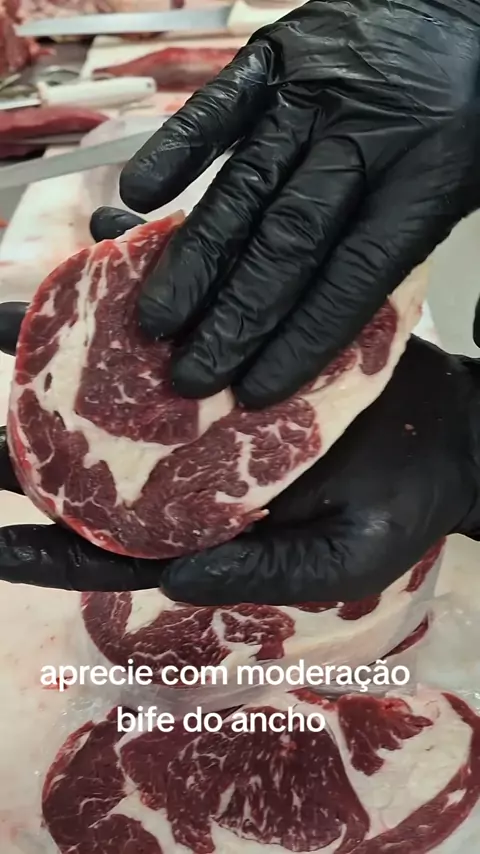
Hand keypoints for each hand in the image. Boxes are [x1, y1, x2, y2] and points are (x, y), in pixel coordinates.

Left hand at [0, 297, 478, 603]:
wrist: (449, 433)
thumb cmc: (400, 511)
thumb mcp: (338, 561)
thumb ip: (257, 573)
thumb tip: (169, 580)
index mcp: (205, 517)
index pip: (113, 544)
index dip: (50, 550)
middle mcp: (191, 453)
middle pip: (95, 452)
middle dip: (28, 440)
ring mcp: (212, 390)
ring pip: (123, 368)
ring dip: (62, 342)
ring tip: (2, 318)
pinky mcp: (244, 338)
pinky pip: (187, 302)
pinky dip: (145, 271)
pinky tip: (101, 243)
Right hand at [93, 0, 479, 407]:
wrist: (467, 4)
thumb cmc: (469, 109)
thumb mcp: (477, 187)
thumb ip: (441, 266)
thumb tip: (436, 346)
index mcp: (426, 178)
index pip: (353, 278)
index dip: (303, 338)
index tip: (256, 390)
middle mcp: (363, 140)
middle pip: (290, 243)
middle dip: (237, 317)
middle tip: (192, 375)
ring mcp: (313, 94)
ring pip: (246, 187)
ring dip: (197, 259)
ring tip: (157, 320)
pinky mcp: (277, 57)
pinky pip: (222, 105)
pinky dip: (179, 149)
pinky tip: (140, 199)